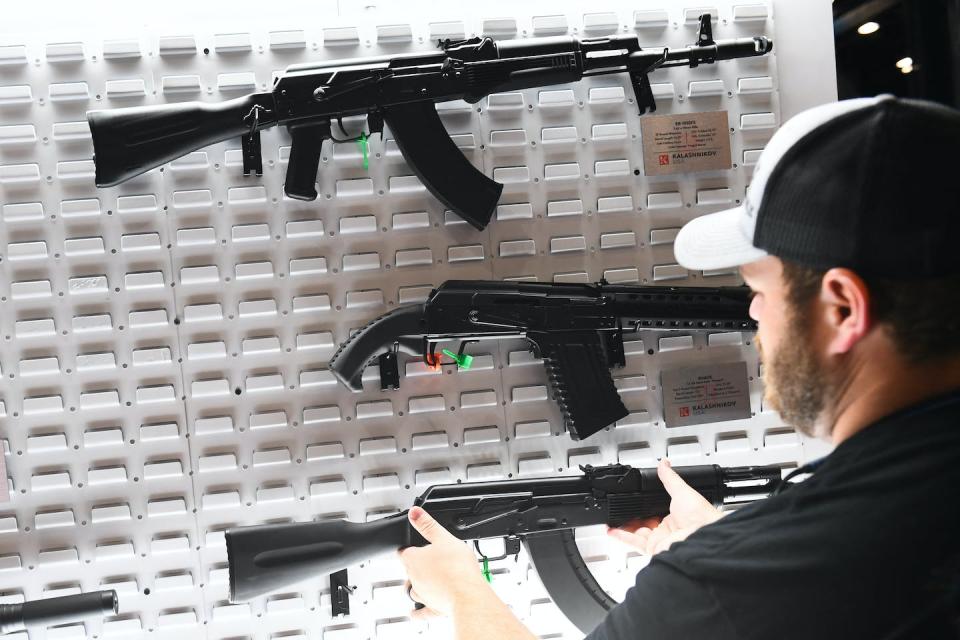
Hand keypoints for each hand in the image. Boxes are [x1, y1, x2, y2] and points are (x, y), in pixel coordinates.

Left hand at [398, 506, 491, 618]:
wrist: (468, 596)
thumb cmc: (458, 569)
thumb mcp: (444, 538)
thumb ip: (428, 525)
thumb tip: (414, 513)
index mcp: (413, 560)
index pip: (403, 551)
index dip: (410, 546)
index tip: (415, 544)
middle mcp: (413, 578)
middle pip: (409, 569)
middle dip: (416, 564)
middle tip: (428, 559)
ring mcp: (422, 594)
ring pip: (412, 589)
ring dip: (416, 584)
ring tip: (425, 579)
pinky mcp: (432, 608)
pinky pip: (419, 612)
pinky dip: (416, 611)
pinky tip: (414, 612)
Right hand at [607, 459, 722, 554]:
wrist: (705, 535)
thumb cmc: (702, 517)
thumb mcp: (682, 491)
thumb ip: (669, 478)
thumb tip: (664, 464)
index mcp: (675, 518)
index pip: (655, 512)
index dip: (643, 508)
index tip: (633, 502)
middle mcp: (667, 531)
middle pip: (643, 524)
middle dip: (630, 518)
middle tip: (619, 510)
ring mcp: (660, 541)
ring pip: (635, 534)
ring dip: (622, 527)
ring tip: (610, 519)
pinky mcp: (654, 548)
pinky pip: (634, 543)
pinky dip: (621, 537)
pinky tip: (612, 530)